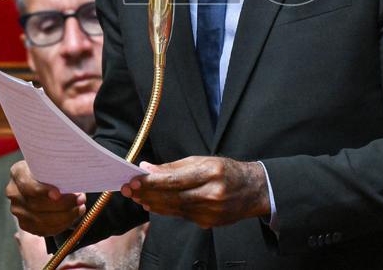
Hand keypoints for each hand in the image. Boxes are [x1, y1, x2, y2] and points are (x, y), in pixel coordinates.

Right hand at [6, 160, 85, 235]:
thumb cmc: (49, 170)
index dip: (42, 191)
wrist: (40, 179)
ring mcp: (17, 210)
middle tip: (80, 200)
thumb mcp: (51, 164)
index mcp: (18, 172)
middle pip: (36, 205)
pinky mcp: (24, 224)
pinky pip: (43, 230)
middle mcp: (13, 192)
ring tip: (79, 209)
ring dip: (65, 217)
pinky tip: (72, 218)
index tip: (58, 194)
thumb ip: (58, 173)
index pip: (28, 184)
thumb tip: (75, 187)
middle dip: (62, 205)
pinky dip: (60, 226)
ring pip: (41, 220)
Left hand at [120, 156, 269, 228]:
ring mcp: (210, 211)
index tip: (134, 179)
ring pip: (173, 208)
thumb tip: (147, 168)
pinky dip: (165, 210)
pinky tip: (153, 205)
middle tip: (128, 189)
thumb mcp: (203, 160)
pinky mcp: (208, 222)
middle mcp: (211, 194)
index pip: (174, 179)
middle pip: (171, 196)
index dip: (152, 181)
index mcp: (210, 173)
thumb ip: (173, 166)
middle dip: (147, 193)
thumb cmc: (226, 171)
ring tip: (136, 196)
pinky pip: (181, 215)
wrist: (253, 190)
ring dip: (152, 202)